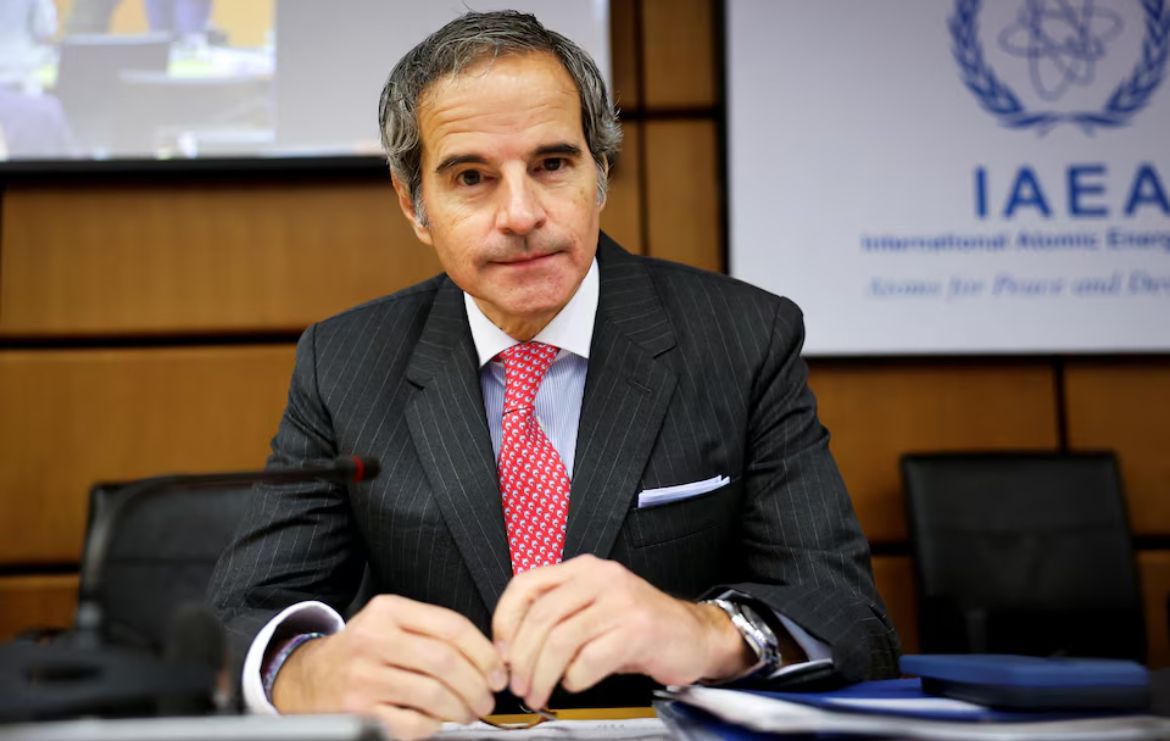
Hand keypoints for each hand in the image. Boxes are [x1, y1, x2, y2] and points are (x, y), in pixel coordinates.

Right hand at [272, 594, 507, 739]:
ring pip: (434, 694)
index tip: (498, 670)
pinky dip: (435, 726)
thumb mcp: (390, 624)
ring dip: (462, 708)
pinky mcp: (358, 713)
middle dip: (478, 684)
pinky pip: (414, 723)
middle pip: (446, 662)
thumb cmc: (363, 652)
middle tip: (487, 697)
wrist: (307, 678)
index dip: (484, 652)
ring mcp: (363, 678)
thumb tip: (491, 659)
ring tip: (469, 712)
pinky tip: (438, 721)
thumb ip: (434, 632)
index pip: (451, 627)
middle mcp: (373, 640)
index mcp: (388, 611)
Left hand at [492, 554, 753, 709]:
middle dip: (521, 660)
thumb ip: (556, 618)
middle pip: (540, 617)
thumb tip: (510, 650)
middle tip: (518, 686)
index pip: (526, 585)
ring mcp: (620, 602)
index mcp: (582, 569)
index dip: (504, 622)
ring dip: (542, 675)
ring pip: (559, 640)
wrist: (694, 635)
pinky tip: (577, 683)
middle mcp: (600, 577)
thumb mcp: (592, 610)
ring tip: (539, 693)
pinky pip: (588, 660)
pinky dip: (575, 679)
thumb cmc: (638, 628)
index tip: (501, 654)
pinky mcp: (637, 630)